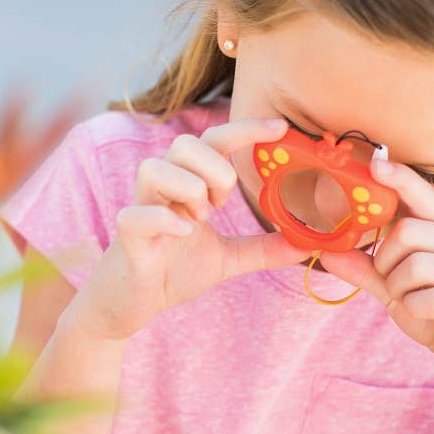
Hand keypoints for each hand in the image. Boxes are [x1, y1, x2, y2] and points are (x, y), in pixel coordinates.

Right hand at [74, 117, 314, 340]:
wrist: (129, 305)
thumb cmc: (171, 271)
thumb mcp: (227, 259)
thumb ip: (262, 249)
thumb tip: (306, 245)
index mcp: (186, 186)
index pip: (214, 141)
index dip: (244, 129)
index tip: (279, 128)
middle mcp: (161, 190)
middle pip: (184, 144)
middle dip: (214, 169)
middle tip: (223, 203)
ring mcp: (141, 210)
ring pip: (154, 168)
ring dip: (188, 190)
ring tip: (198, 219)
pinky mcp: (127, 238)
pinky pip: (138, 215)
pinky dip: (166, 221)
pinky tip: (184, 234)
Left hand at [316, 158, 433, 393]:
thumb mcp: (395, 289)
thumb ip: (366, 269)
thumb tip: (326, 252)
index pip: (424, 196)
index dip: (400, 178)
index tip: (375, 162)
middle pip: (408, 231)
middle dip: (384, 260)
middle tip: (390, 281)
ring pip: (417, 265)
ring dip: (398, 288)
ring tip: (407, 300)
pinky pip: (431, 298)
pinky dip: (413, 308)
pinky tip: (421, 315)